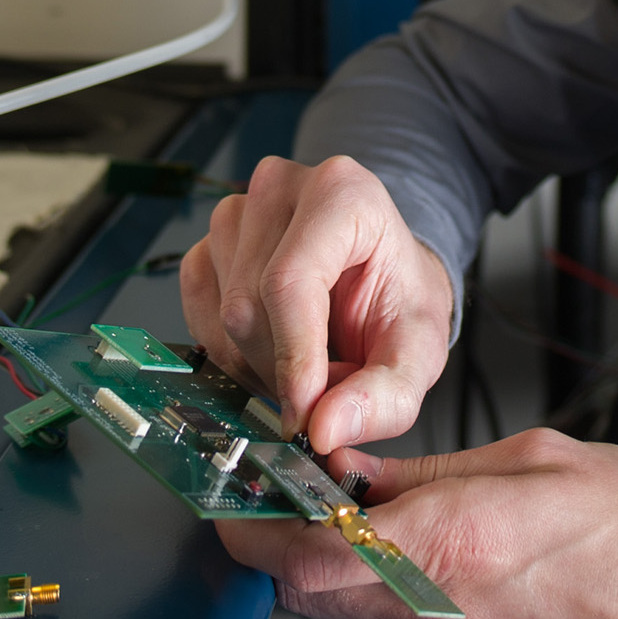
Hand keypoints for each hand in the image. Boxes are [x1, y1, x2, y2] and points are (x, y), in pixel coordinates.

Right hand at [178, 155, 454, 451]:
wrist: (379, 280)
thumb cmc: (397, 302)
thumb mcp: (418, 353)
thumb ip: (386, 397)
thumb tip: (325, 430)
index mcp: (343, 193)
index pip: (290, 281)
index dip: (293, 358)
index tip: (303, 415)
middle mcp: (281, 188)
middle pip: (249, 305)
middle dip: (282, 370)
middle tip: (322, 391)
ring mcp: (236, 213)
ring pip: (222, 317)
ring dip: (259, 365)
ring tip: (306, 363)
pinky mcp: (208, 244)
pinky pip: (198, 314)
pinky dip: (232, 353)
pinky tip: (271, 351)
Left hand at [215, 429, 617, 618]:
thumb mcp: (534, 458)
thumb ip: (431, 472)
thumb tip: (357, 470)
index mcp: (451, 546)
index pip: (302, 555)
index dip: (248, 524)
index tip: (233, 488)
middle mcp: (441, 614)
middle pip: (310, 594)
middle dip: (279, 542)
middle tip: (277, 490)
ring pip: (352, 610)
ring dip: (334, 561)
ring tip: (351, 507)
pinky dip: (384, 584)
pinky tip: (412, 544)